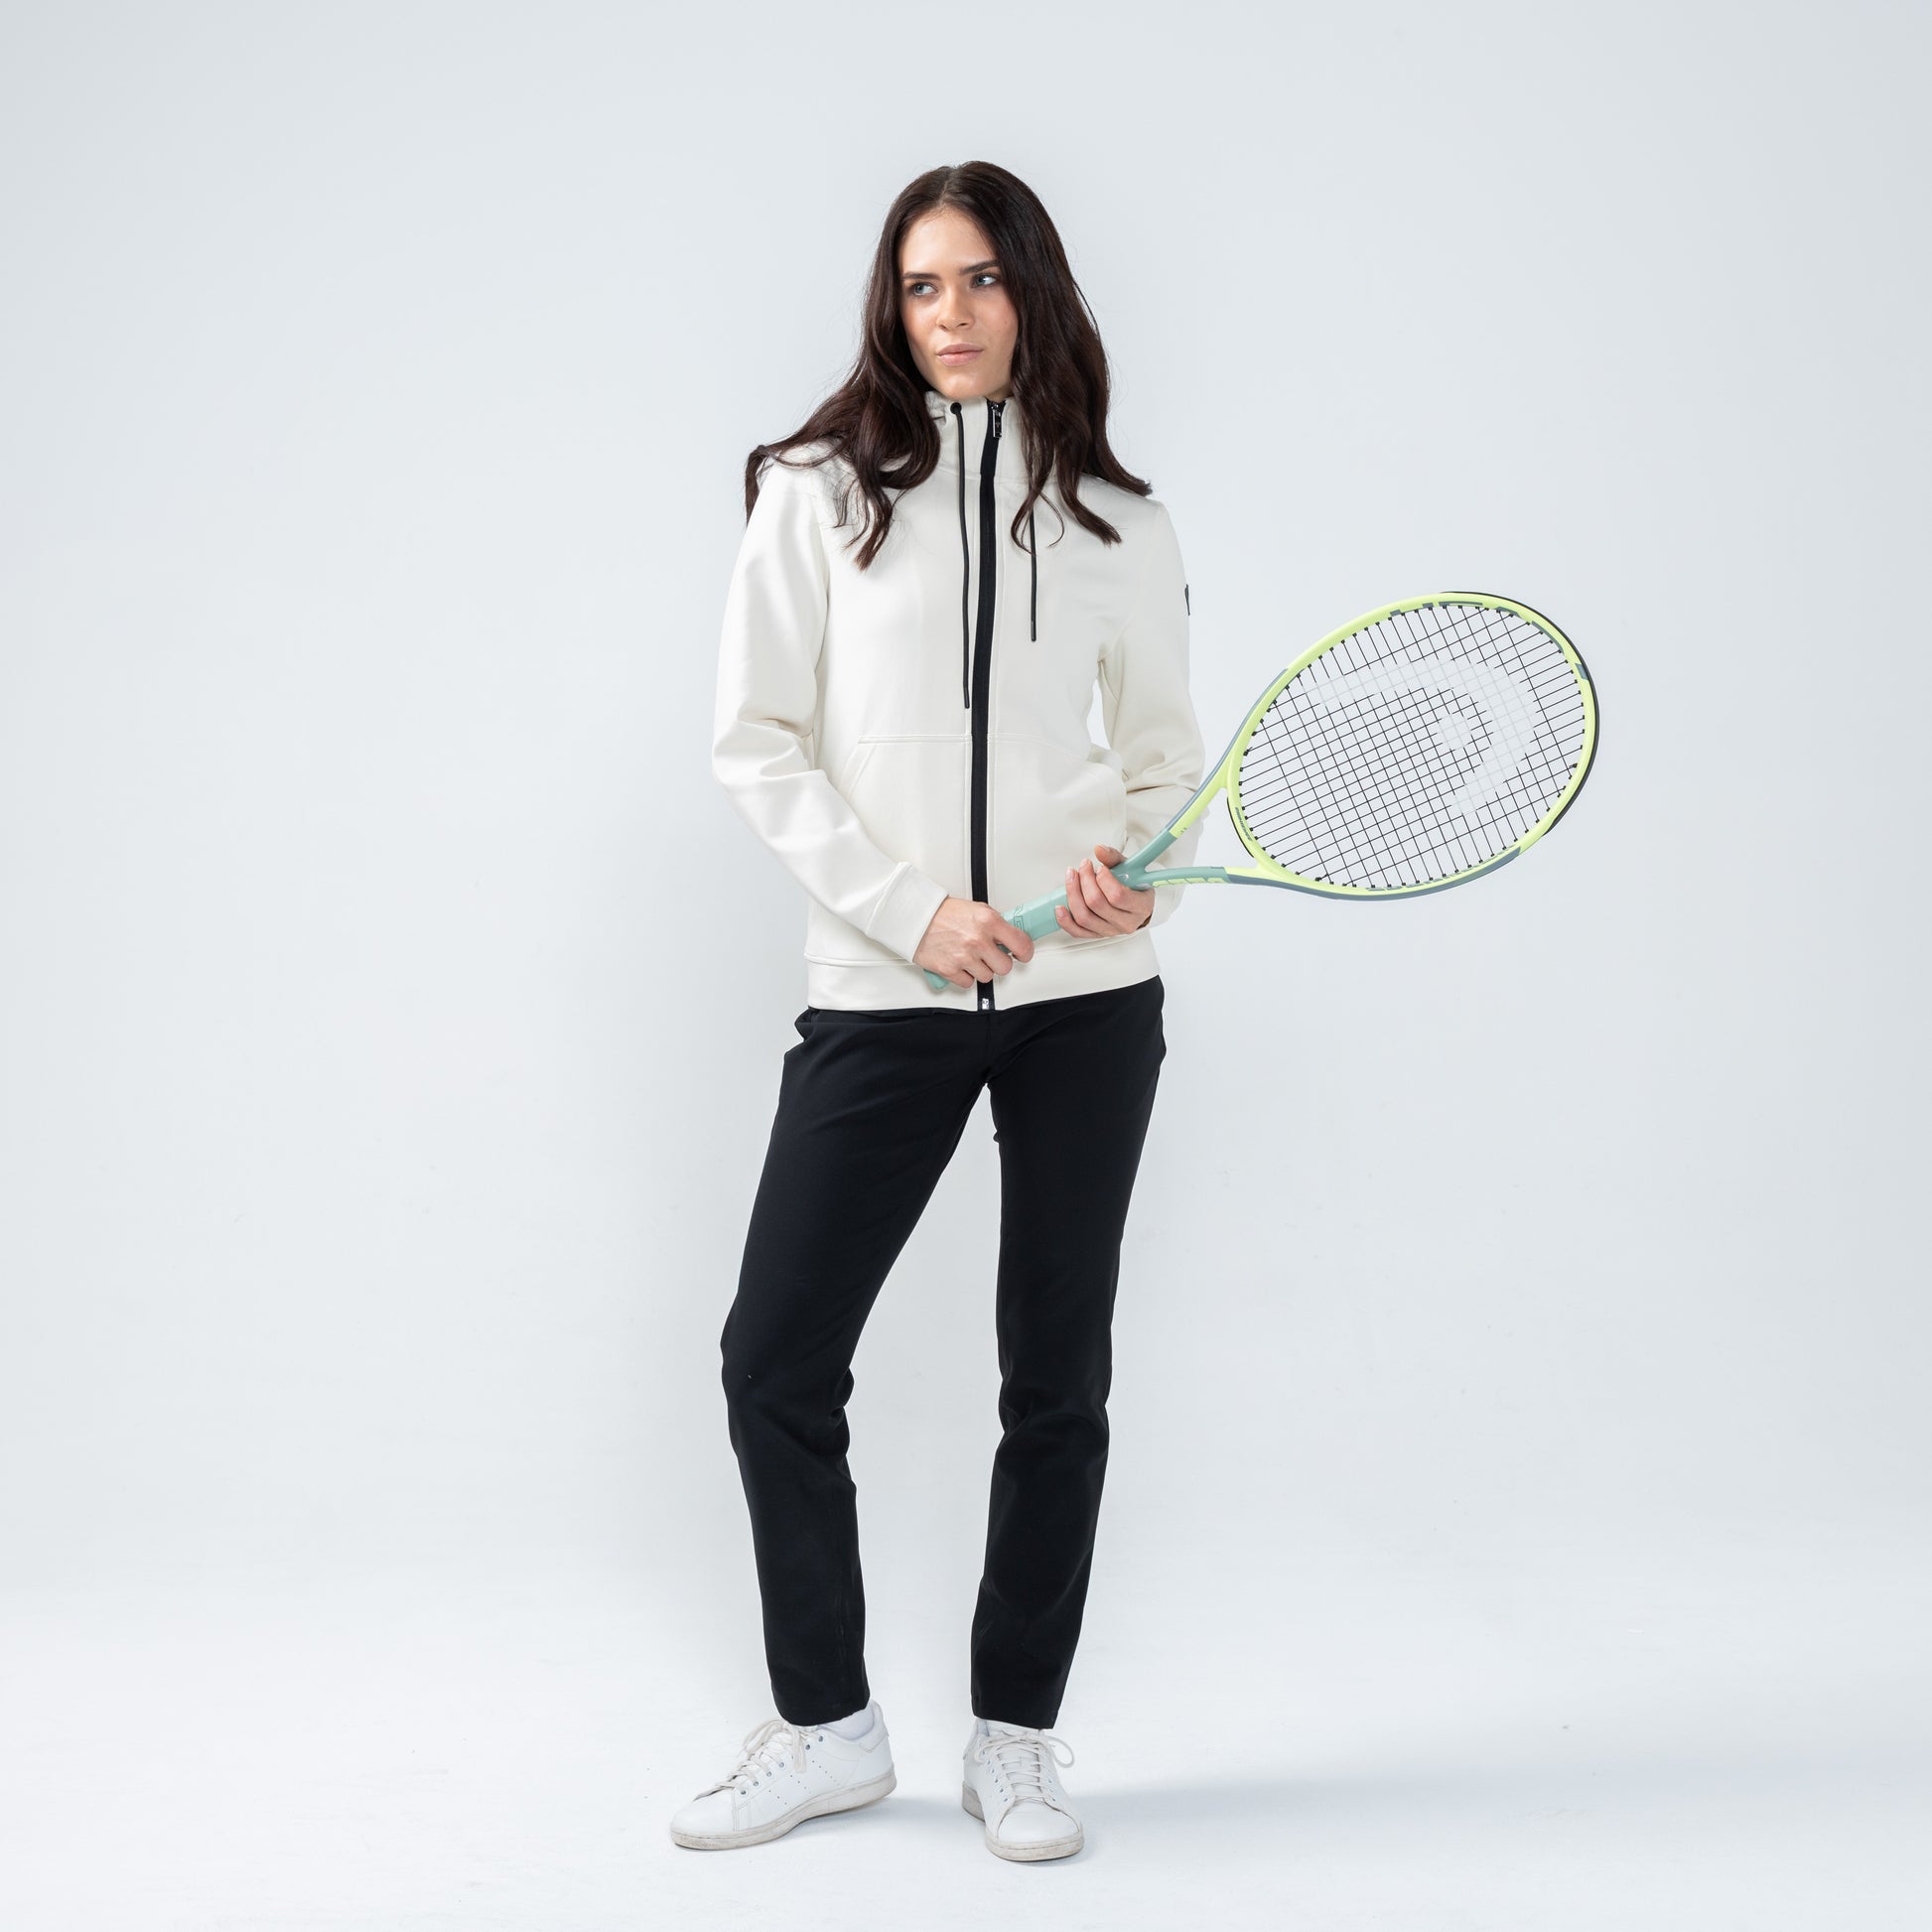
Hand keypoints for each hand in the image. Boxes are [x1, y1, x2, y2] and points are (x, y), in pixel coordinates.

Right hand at [914, 896, 1035, 988]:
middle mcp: (978, 940)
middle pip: (1005, 967)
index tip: (1022, 954)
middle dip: (999, 963)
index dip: (1025, 952)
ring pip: (987, 977)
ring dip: (980, 970)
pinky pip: (968, 983)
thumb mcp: (976, 909)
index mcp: (988, 921)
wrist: (915, 917)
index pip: (1021, 944)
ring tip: (970, 957)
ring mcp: (964, 957)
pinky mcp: (950, 969)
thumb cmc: (942, 913)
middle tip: (990, 956)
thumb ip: (995, 924)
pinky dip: (964, 976)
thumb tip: (1009, 937)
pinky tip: (959, 963)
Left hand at [1057, 844, 1153, 938]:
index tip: (1100, 868)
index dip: (1104, 880)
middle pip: (1097, 904)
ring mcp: (1110, 931)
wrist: (1136, 905)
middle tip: (1083, 867)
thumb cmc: (1133, 887)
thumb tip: (1099, 849)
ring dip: (1073, 894)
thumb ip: (1114, 858)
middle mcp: (1126, 922)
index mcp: (1140, 906)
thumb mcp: (1129, 869)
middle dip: (1085, 881)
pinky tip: (1060, 907)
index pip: (1118, 896)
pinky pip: (1077, 932)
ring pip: (1084, 917)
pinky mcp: (1096, 934)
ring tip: (1071, 877)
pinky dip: (1065, 920)